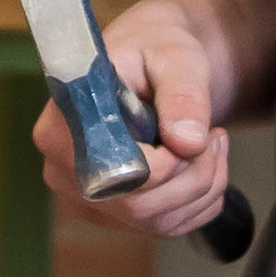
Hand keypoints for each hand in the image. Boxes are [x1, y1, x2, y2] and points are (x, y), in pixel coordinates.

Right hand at [30, 0, 236, 240]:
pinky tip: (200, 163)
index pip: (114, 173)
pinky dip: (199, 202)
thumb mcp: (175, 56)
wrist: (155, 62)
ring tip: (210, 142)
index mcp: (62, 125)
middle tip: (214, 137)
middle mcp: (62, 169)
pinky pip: (166, 228)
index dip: (165, 166)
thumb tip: (188, 142)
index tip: (194, 134)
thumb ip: (183, 94)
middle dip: (194, 176)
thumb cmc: (156, 48)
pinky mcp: (112, 214)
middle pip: (138, 207)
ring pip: (157, 222)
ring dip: (204, 187)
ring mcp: (85, 198)